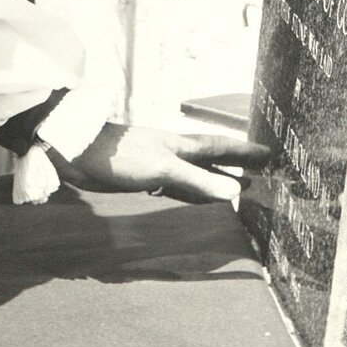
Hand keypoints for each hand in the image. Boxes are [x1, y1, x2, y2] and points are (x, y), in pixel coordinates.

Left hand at [49, 122, 269, 202]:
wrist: (77, 152)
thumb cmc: (120, 155)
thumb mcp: (163, 168)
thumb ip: (198, 180)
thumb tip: (237, 190)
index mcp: (181, 145)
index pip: (220, 146)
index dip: (244, 150)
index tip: (269, 152)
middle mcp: (173, 152)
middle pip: (211, 159)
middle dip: (235, 165)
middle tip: (262, 172)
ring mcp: (158, 164)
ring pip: (195, 173)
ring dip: (215, 180)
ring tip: (238, 189)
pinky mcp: (143, 178)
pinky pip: (178, 187)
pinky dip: (193, 193)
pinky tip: (195, 201)